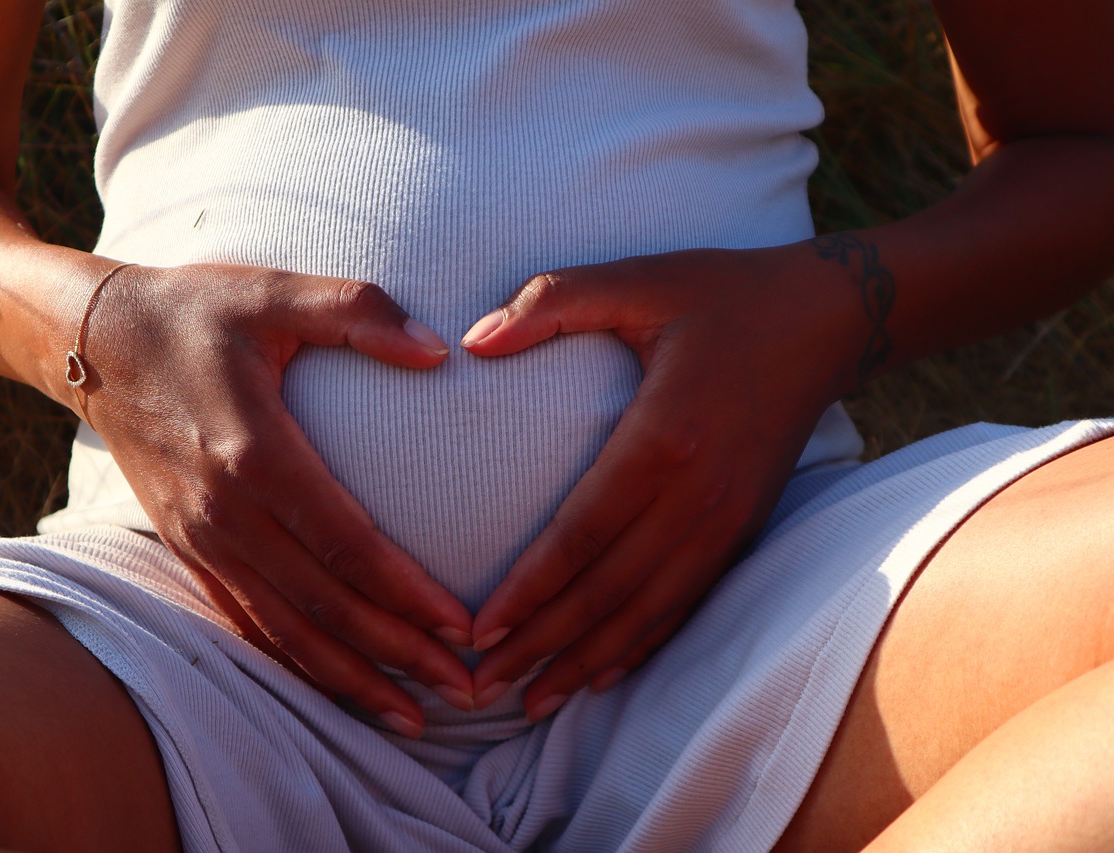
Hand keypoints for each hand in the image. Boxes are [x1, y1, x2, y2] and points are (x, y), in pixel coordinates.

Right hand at [77, 262, 474, 736]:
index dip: (407, 594)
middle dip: (398, 656)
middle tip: (465, 691)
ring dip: (351, 679)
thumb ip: (358, 313)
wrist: (92, 342)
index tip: (462, 628)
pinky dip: (296, 663)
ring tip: (412, 716)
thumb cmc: (193, 311)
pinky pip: (246, 622)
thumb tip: (439, 352)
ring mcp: (201, 539)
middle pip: (323, 607)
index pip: (347, 546)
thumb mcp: (273, 291)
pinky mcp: (188, 549)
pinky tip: (339, 686)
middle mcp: (226, 513)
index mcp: (256, 454)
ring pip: (284, 632)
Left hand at [461, 245, 855, 719]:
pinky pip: (688, 602)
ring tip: (532, 701)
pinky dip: (644, 644)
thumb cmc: (719, 294)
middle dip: (543, 644)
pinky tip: (604, 673)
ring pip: (648, 610)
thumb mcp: (635, 279)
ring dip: (588, 660)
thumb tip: (471, 341)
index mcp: (665, 436)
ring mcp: (727, 518)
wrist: (825, 318)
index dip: (529, 590)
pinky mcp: (745, 528)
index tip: (478, 630)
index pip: (582, 535)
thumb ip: (550, 302)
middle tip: (482, 686)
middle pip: (610, 590)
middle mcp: (699, 493)